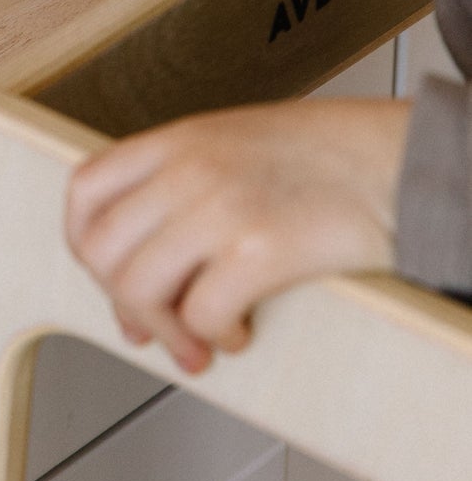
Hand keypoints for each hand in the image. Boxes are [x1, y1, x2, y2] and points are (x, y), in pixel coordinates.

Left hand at [65, 96, 409, 375]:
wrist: (397, 161)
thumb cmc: (325, 158)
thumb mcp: (232, 144)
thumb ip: (179, 189)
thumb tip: (137, 277)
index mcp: (177, 139)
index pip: (84, 190)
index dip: (83, 245)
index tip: (105, 276)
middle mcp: (188, 168)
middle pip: (101, 250)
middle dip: (120, 302)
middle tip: (152, 327)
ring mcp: (220, 205)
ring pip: (137, 288)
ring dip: (165, 330)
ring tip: (198, 341)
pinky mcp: (260, 248)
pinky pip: (200, 314)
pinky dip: (214, 337)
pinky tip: (238, 332)